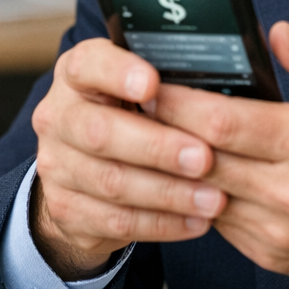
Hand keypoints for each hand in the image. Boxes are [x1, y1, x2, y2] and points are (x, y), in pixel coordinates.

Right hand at [30, 38, 226, 278]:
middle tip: (205, 157)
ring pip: (112, 182)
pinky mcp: (64, 208)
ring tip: (215, 198)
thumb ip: (171, 73)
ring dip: (169, 193)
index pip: (90, 64)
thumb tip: (232, 68)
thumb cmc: (132, 108)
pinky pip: (115, 221)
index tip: (153, 84)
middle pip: (102, 131)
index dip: (119, 73)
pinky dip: (162, 223)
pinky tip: (196, 222)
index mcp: (78, 71)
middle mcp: (58, 114)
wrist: (83, 163)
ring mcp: (55, 164)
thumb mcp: (142, 81)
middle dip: (159, 147)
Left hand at [155, 22, 288, 286]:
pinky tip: (193, 173)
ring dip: (175, 168)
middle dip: (162, 131)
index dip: (177, 102)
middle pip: (202, 158)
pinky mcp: (273, 253)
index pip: (222, 121)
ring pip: (203, 196)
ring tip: (154, 137)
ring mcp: (279, 229)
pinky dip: (201, 197)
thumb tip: (280, 33)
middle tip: (138, 105)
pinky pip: (220, 224)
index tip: (151, 83)